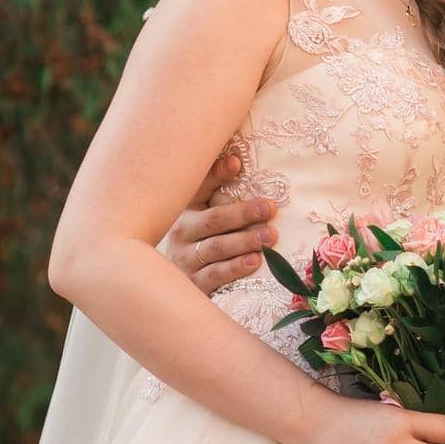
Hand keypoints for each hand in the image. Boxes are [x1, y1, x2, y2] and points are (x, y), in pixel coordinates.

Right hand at [166, 155, 277, 294]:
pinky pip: (215, 275)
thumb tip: (235, 159)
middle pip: (214, 220)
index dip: (216, 175)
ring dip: (245, 241)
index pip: (199, 189)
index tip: (237, 163)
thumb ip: (218, 188)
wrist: (174, 283)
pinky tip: (253, 261)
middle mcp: (182, 232)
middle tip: (270, 208)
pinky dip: (235, 268)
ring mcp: (185, 259)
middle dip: (243, 213)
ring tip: (270, 236)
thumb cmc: (204, 239)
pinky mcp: (193, 284)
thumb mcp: (208, 211)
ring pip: (216, 248)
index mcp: (187, 209)